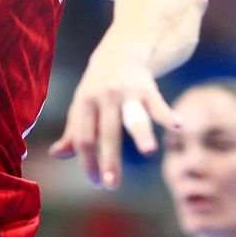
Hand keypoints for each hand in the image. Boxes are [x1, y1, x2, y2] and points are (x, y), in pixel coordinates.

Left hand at [48, 43, 180, 189]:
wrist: (119, 52)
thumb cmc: (97, 87)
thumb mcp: (81, 105)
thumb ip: (73, 131)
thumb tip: (56, 154)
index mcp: (85, 103)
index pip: (84, 138)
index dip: (89, 163)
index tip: (97, 182)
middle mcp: (105, 97)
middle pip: (106, 133)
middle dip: (109, 160)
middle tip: (111, 184)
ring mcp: (127, 93)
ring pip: (134, 116)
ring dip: (141, 134)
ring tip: (148, 151)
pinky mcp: (148, 89)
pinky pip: (159, 104)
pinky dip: (168, 115)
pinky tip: (178, 125)